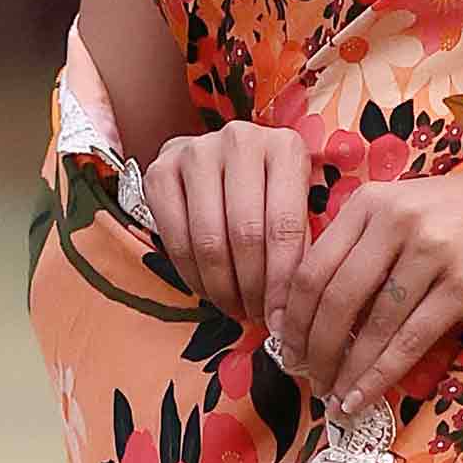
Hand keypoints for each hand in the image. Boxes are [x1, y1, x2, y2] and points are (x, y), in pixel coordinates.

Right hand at [141, 118, 310, 333]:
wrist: (216, 161)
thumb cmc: (266, 194)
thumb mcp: (295, 206)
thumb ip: (302, 246)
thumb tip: (295, 314)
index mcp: (284, 147)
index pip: (285, 226)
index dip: (284, 283)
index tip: (284, 322)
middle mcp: (240, 140)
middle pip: (246, 235)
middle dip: (253, 290)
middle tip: (259, 318)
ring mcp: (195, 152)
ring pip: (209, 241)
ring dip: (223, 288)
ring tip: (237, 308)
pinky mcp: (160, 171)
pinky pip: (175, 240)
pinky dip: (194, 277)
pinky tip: (210, 291)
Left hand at [279, 162, 462, 414]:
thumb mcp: (406, 209)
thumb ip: (362, 245)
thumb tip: (314, 311)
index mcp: (371, 202)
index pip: (312, 267)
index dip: (291, 316)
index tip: (283, 346)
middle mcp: (396, 221)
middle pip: (333, 299)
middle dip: (312, 349)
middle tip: (305, 377)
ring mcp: (432, 252)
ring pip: (371, 326)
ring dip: (345, 370)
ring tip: (333, 396)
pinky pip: (409, 341)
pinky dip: (380, 375)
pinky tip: (363, 395)